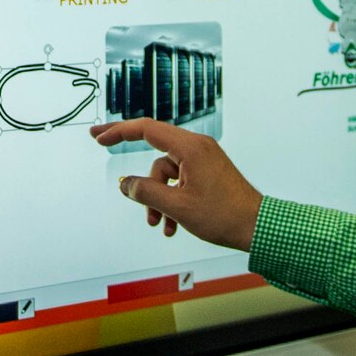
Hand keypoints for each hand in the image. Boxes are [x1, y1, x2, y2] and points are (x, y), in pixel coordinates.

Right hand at [89, 119, 260, 247]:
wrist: (257, 227)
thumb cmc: (225, 215)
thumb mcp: (177, 206)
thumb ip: (146, 192)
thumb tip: (126, 184)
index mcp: (190, 147)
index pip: (146, 128)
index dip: (118, 131)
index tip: (98, 136)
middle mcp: (197, 148)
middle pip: (155, 154)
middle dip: (142, 182)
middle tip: (122, 186)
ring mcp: (203, 160)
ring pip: (166, 175)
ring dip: (158, 199)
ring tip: (159, 224)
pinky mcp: (207, 173)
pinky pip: (180, 182)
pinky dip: (172, 201)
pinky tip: (173, 225)